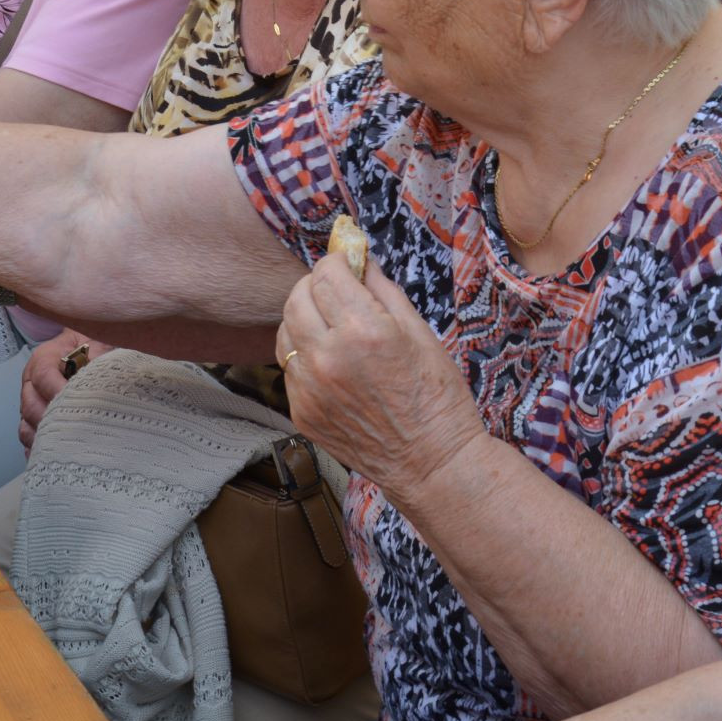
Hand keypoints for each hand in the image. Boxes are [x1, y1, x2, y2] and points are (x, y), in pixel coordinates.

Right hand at [20, 330, 106, 449]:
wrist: (87, 348)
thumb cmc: (92, 348)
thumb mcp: (98, 345)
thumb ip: (99, 359)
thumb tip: (104, 380)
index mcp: (44, 358)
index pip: (44, 376)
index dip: (58, 392)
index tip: (79, 405)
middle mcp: (31, 382)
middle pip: (30, 405)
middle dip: (52, 420)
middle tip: (76, 431)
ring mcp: (29, 402)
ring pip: (26, 425)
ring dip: (44, 437)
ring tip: (67, 447)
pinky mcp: (32, 419)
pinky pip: (28, 437)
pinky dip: (39, 447)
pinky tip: (55, 454)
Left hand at [281, 246, 486, 506]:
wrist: (431, 462)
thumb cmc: (436, 396)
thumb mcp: (420, 332)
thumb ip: (383, 290)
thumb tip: (360, 258)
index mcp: (364, 331)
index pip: (326, 274)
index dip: (337, 262)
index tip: (347, 264)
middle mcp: (328, 358)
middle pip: (295, 298)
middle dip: (314, 286)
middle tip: (335, 290)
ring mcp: (309, 389)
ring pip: (285, 332)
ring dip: (304, 319)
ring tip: (331, 326)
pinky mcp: (301, 413)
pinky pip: (290, 368)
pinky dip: (305, 356)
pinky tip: (332, 363)